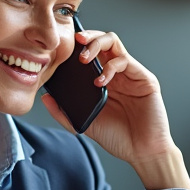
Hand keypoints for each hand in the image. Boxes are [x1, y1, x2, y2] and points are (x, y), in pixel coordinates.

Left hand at [41, 27, 189, 189]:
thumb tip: (46, 97)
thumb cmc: (119, 138)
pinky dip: (110, 67)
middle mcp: (117, 74)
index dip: (77, 47)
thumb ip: (65, 112)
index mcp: (104, 81)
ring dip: (97, 45)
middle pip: (102, 41)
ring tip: (84, 59)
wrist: (143, 152)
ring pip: (114, 43)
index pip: (90, 53)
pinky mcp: (144, 78)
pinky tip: (101, 81)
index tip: (62, 47)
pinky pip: (126, 61)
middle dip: (87, 37)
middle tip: (75, 43)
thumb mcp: (85, 124)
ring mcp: (131, 74)